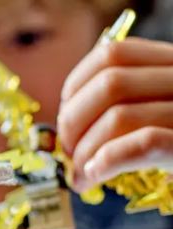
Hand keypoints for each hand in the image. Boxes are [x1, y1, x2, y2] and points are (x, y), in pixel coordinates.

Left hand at [58, 38, 172, 189]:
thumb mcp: (165, 110)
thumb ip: (132, 103)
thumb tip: (69, 128)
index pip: (113, 53)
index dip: (76, 84)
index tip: (65, 113)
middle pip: (109, 84)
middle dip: (73, 120)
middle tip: (68, 151)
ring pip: (120, 115)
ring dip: (85, 149)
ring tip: (79, 174)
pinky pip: (144, 143)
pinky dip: (108, 160)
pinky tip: (96, 175)